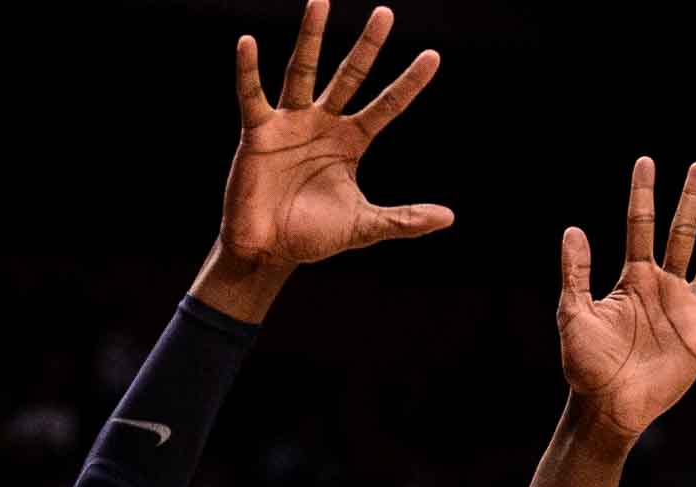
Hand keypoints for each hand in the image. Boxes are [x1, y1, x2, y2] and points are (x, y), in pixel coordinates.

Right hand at [219, 1, 450, 268]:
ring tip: (320, 1)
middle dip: (367, 47)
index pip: (386, 107)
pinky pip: (252, 95)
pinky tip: (247, 43)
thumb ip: (403, 219)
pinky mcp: (258, 132)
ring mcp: (290, 124)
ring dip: (311, 38)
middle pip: (349, 76)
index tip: (433, 57)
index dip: (408, 84)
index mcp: (350, 142)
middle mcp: (322, 124)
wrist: (267, 251)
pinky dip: (247, 71)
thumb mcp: (364, 226)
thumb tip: (448, 218)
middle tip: (385, 13)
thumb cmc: (312, 237)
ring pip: (302, 72)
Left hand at [558, 158, 695, 439]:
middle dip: (691, 201)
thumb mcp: (573, 315)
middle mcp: (661, 289)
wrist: (607, 406)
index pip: (640, 226)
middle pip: (681, 234)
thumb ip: (576, 274)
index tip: (646, 161)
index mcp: (632, 280)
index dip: (643, 195)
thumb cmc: (584, 365)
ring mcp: (684, 312)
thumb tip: (573, 229)